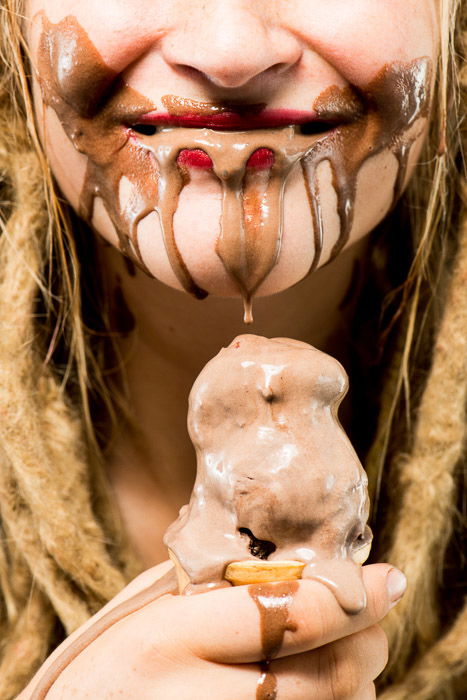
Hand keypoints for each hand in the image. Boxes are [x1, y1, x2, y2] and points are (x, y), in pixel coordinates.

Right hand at [21, 561, 404, 698]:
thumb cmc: (115, 666)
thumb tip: (299, 567)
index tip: (388, 577)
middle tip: (371, 613)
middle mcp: (198, 699)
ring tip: (347, 650)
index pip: (291, 614)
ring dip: (358, 677)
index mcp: (170, 639)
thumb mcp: (153, 612)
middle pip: (328, 673)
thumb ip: (217, 590)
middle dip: (367, 638)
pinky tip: (323, 687)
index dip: (354, 593)